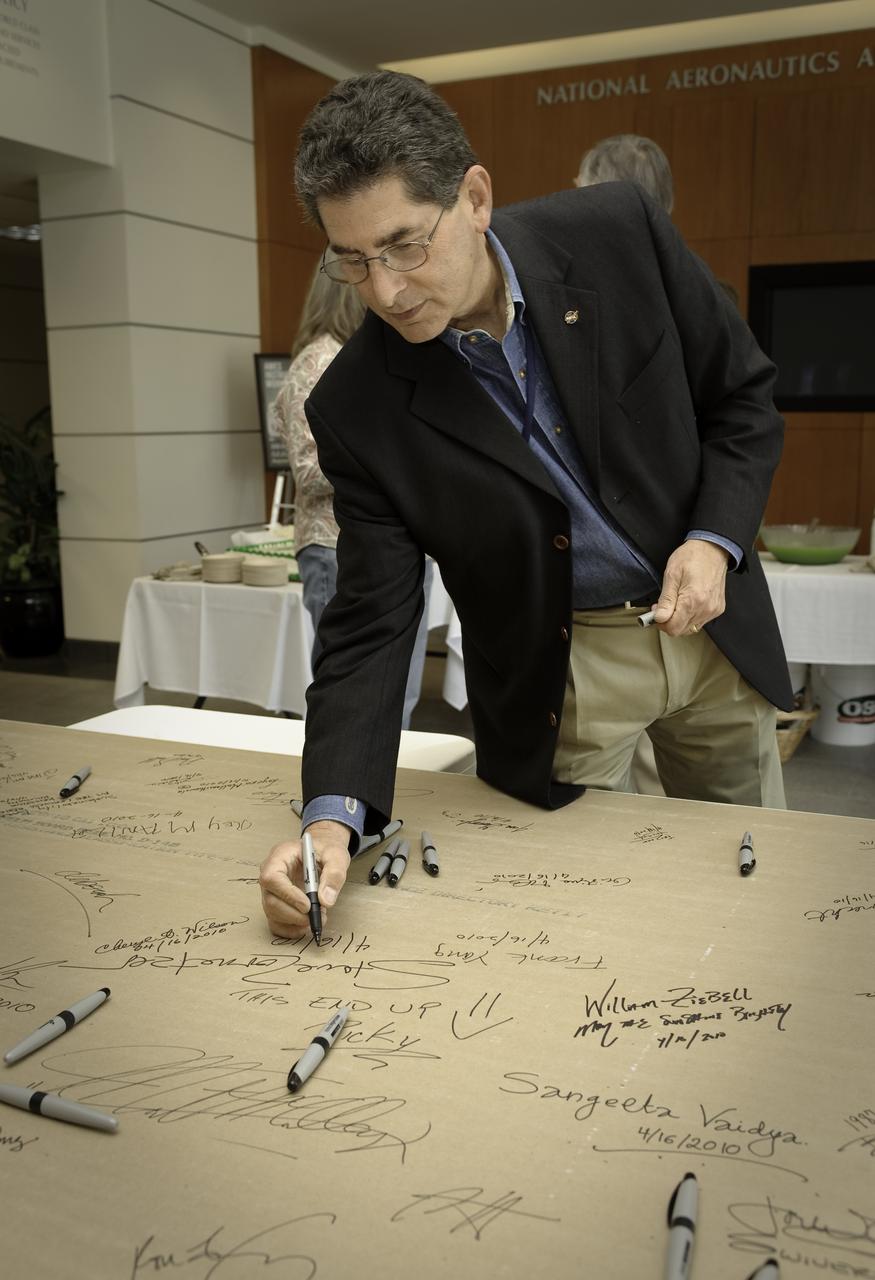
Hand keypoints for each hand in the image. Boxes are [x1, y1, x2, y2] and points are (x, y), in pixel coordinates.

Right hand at [259, 820, 351, 937]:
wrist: (323, 852)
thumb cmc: (325, 850)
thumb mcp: (335, 855)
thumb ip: (334, 875)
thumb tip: (326, 901)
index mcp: (280, 856)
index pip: (272, 878)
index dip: (287, 895)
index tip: (307, 905)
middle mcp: (270, 874)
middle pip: (270, 900)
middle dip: (293, 914)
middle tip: (316, 917)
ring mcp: (271, 891)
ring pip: (272, 914)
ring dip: (294, 922)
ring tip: (318, 918)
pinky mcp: (276, 904)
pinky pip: (276, 922)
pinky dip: (290, 929)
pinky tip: (306, 926)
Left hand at [651, 539, 728, 636]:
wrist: (713, 549)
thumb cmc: (693, 557)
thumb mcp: (671, 575)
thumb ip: (665, 600)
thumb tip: (659, 618)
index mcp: (693, 600)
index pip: (673, 628)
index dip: (661, 623)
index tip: (657, 613)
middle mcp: (705, 608)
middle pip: (681, 630)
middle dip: (669, 621)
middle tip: (664, 606)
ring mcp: (713, 610)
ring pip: (690, 628)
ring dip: (680, 619)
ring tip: (676, 602)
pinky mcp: (717, 609)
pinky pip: (700, 621)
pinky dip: (690, 616)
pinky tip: (687, 603)